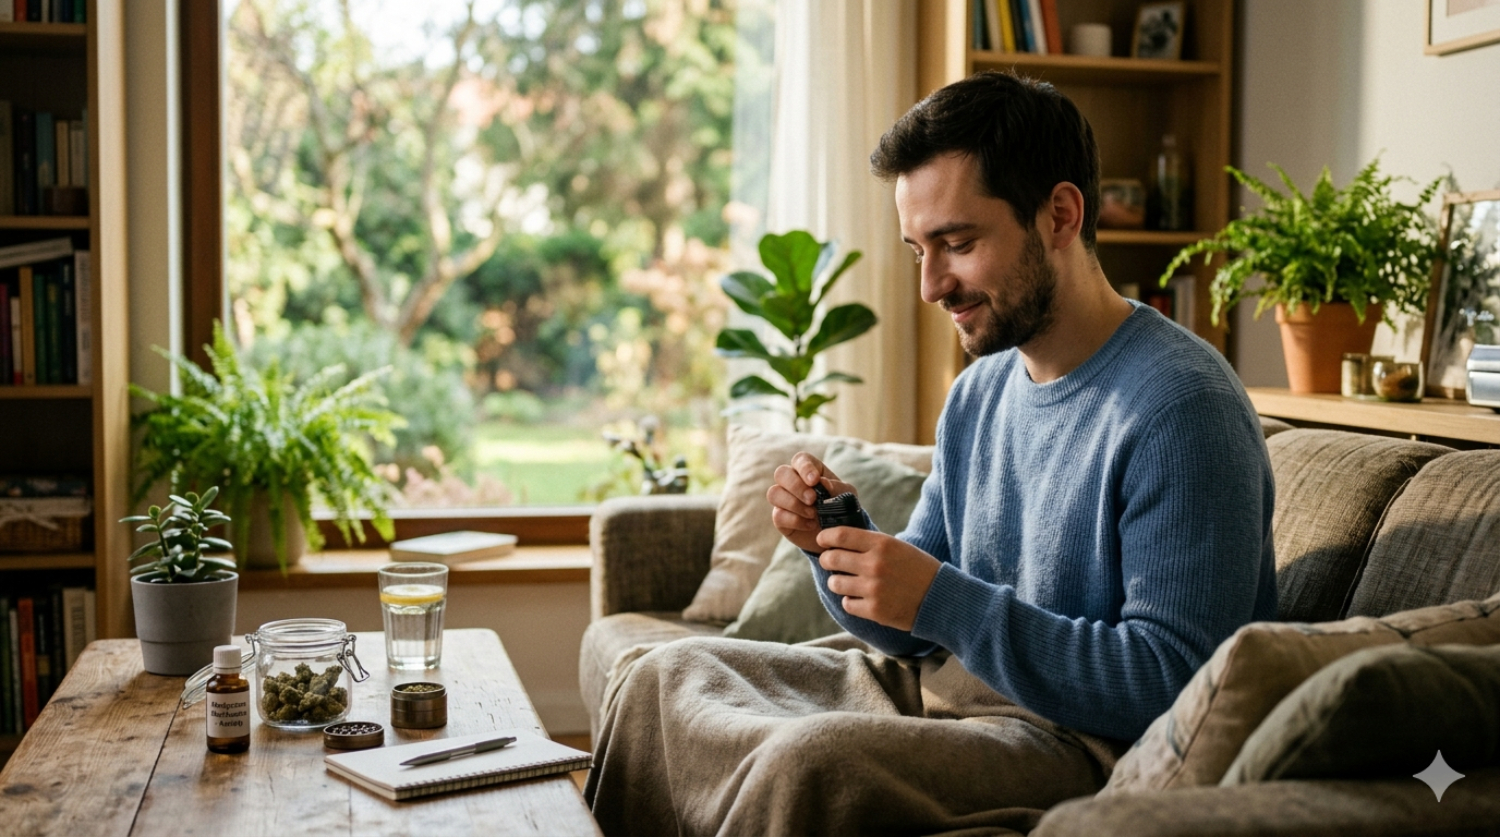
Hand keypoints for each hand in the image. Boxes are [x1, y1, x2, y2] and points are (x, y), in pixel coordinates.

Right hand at [766, 451, 855, 552]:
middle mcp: (792, 482)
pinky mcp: (780, 518)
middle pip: (781, 473)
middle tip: (812, 499)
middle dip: (796, 486)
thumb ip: (836, 487)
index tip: (814, 481)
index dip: (804, 468)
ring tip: (813, 514)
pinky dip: (795, 520)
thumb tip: (822, 482)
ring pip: (774, 493)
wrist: (837, 534)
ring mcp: (783, 500)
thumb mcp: (845, 496)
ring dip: (794, 503)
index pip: (800, 460)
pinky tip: (810, 525)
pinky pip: (778, 515)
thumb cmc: (841, 509)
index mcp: (809, 471)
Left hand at [816, 528, 940, 630]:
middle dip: (827, 560)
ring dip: (838, 582)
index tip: (822, 540)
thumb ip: (869, 543)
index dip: (825, 537)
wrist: (941, 598)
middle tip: (831, 562)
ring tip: (848, 582)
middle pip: (831, 559)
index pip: (839, 535)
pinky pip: (847, 604)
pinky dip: (851, 601)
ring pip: (835, 583)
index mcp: (881, 544)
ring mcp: (874, 588)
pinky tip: (861, 598)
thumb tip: (836, 541)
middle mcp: (875, 564)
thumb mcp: (897, 546)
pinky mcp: (874, 610)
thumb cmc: (917, 569)